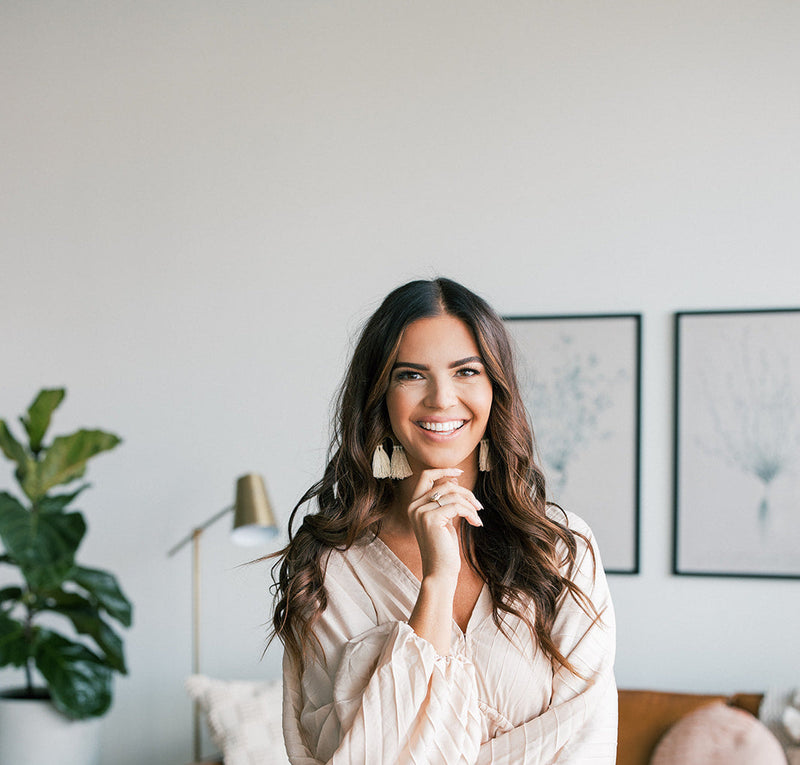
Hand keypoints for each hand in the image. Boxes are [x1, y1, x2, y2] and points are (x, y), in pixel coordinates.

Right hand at [406, 468, 483, 584]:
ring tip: (477, 516)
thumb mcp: (444, 519)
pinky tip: (476, 522)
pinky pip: (456, 506)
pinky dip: (470, 512)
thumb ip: (445, 500)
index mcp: (414, 505)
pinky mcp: (430, 519)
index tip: (460, 471)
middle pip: (444, 484)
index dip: (443, 470)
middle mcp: (414, 506)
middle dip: (465, 491)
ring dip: (470, 504)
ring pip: (452, 494)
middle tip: (477, 504)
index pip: (425, 476)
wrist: (440, 572)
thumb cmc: (443, 548)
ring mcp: (420, 512)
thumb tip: (453, 479)